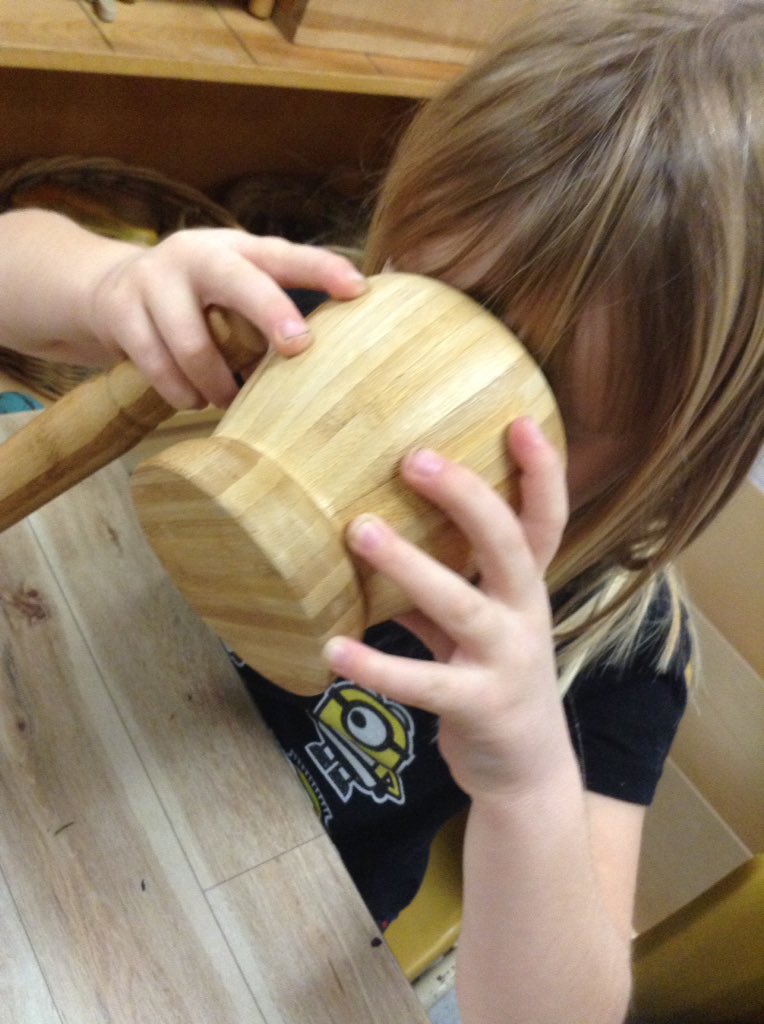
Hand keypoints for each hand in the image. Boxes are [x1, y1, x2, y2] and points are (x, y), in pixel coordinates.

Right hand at [86, 229, 365, 408]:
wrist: (106, 291)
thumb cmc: (197, 299)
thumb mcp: (234, 288)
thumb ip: (275, 306)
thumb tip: (340, 351)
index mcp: (236, 249)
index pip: (285, 255)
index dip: (321, 270)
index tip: (358, 290)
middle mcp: (196, 256)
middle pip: (238, 281)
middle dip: (271, 312)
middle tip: (298, 348)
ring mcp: (154, 281)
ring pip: (194, 342)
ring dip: (218, 383)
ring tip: (229, 400)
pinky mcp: (121, 312)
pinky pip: (157, 365)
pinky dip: (181, 392)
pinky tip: (193, 400)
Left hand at [322, 417, 569, 799]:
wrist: (527, 772)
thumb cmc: (493, 678)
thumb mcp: (478, 623)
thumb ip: (441, 580)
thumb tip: (375, 530)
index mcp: (527, 588)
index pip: (546, 520)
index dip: (542, 471)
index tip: (519, 420)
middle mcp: (526, 615)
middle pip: (510, 545)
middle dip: (467, 498)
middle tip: (414, 458)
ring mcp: (508, 661)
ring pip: (462, 604)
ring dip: (410, 566)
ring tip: (359, 530)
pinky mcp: (479, 707)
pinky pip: (424, 681)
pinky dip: (378, 665)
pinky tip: (332, 648)